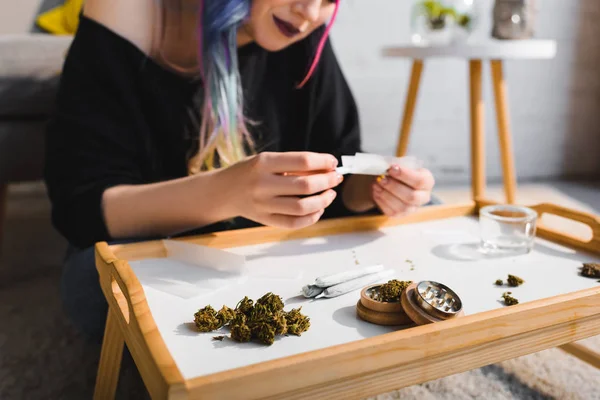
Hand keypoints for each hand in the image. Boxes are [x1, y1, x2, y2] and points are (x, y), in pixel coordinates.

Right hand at [224, 152, 342, 228]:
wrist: (222, 191)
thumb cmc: (250, 172)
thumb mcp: (266, 160)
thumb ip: (293, 165)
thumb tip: (327, 169)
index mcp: (263, 163)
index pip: (302, 161)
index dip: (323, 162)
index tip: (333, 162)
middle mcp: (262, 184)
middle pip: (305, 186)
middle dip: (327, 181)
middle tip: (336, 178)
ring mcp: (263, 205)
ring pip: (302, 207)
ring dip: (323, 201)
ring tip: (330, 194)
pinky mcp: (264, 220)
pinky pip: (293, 223)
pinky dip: (311, 218)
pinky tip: (318, 209)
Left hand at [371, 165, 434, 216]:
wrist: (396, 183)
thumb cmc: (400, 172)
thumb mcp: (402, 166)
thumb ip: (396, 167)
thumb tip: (384, 168)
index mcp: (427, 182)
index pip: (420, 181)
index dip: (405, 175)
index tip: (391, 168)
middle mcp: (423, 197)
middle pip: (411, 197)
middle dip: (394, 187)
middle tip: (381, 179)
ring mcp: (412, 208)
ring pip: (402, 207)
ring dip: (386, 195)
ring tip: (376, 185)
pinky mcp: (400, 215)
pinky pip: (391, 212)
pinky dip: (381, 201)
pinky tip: (376, 192)